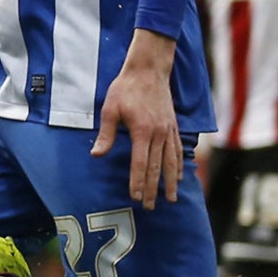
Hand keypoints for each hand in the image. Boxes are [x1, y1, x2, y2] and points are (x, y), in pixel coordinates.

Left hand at [92, 31, 180, 208]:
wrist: (148, 69)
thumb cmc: (126, 88)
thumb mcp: (110, 109)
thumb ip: (106, 135)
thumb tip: (97, 155)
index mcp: (142, 131)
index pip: (140, 164)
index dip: (138, 182)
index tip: (135, 198)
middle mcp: (159, 133)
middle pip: (157, 167)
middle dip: (153, 189)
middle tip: (150, 207)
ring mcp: (169, 130)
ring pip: (171, 162)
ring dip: (170, 182)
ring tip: (170, 199)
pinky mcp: (173, 126)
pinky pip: (178, 150)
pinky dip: (179, 165)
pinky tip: (180, 176)